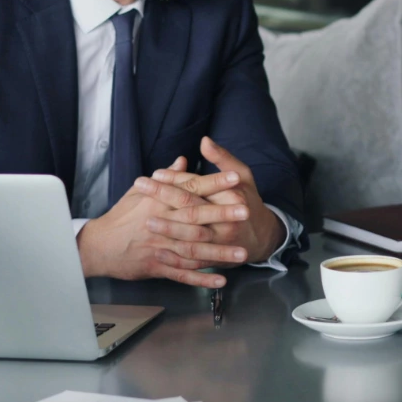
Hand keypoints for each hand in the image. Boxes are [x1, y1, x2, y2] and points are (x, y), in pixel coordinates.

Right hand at [76, 156, 247, 286]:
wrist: (98, 245)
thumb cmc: (121, 216)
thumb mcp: (140, 192)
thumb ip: (166, 178)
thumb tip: (183, 159)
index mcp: (158, 200)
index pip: (191, 188)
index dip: (214, 183)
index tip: (236, 178)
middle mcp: (161, 222)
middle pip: (196, 217)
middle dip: (223, 214)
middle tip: (247, 211)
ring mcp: (159, 246)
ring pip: (193, 249)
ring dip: (219, 252)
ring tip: (242, 252)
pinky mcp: (157, 266)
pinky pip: (182, 274)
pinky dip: (201, 278)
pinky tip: (220, 279)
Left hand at [146, 137, 284, 264]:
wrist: (262, 236)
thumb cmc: (247, 200)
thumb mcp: (242, 175)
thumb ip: (223, 159)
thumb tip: (204, 141)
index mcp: (232, 197)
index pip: (198, 185)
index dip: (176, 178)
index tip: (155, 173)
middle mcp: (226, 221)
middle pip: (191, 209)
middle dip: (164, 198)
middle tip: (139, 189)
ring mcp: (221, 243)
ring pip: (191, 238)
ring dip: (168, 230)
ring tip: (145, 221)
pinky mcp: (216, 259)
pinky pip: (193, 261)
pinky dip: (175, 259)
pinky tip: (157, 252)